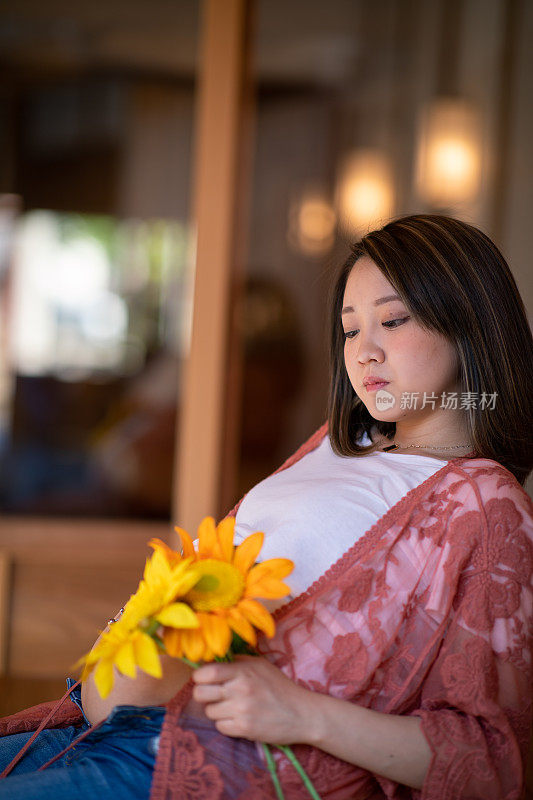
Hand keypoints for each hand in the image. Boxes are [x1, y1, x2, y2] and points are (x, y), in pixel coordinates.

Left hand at [191, 655, 316, 743]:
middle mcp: (239, 689)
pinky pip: (220, 727)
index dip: (199, 677)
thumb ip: (238, 661)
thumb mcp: (260, 665)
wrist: (301, 713)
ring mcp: (241, 710)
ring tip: (232, 708)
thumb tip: (213, 659)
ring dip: (217, 710)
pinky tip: (238, 719)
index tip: (205, 679)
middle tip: (215, 695)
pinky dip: (226, 724)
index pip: (206, 673)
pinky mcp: (244, 729)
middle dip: (203, 694)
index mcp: (242, 671)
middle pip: (200, 693)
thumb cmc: (280, 686)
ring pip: (209, 711)